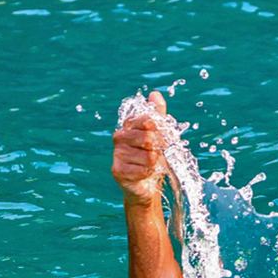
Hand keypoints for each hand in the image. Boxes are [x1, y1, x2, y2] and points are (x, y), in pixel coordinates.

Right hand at [111, 91, 168, 206]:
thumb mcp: (159, 134)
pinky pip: (143, 170)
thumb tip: (155, 94)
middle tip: (155, 154)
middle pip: (148, 138)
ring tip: (150, 165)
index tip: (159, 139)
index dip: (159, 132)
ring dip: (155, 163)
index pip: (147, 120)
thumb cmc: (153, 156)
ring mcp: (117, 154)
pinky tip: (144, 174)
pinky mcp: (118, 171)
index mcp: (129, 125)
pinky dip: (149, 173)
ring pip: (148, 156)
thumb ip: (158, 114)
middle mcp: (119, 137)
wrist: (147, 184)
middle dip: (158, 149)